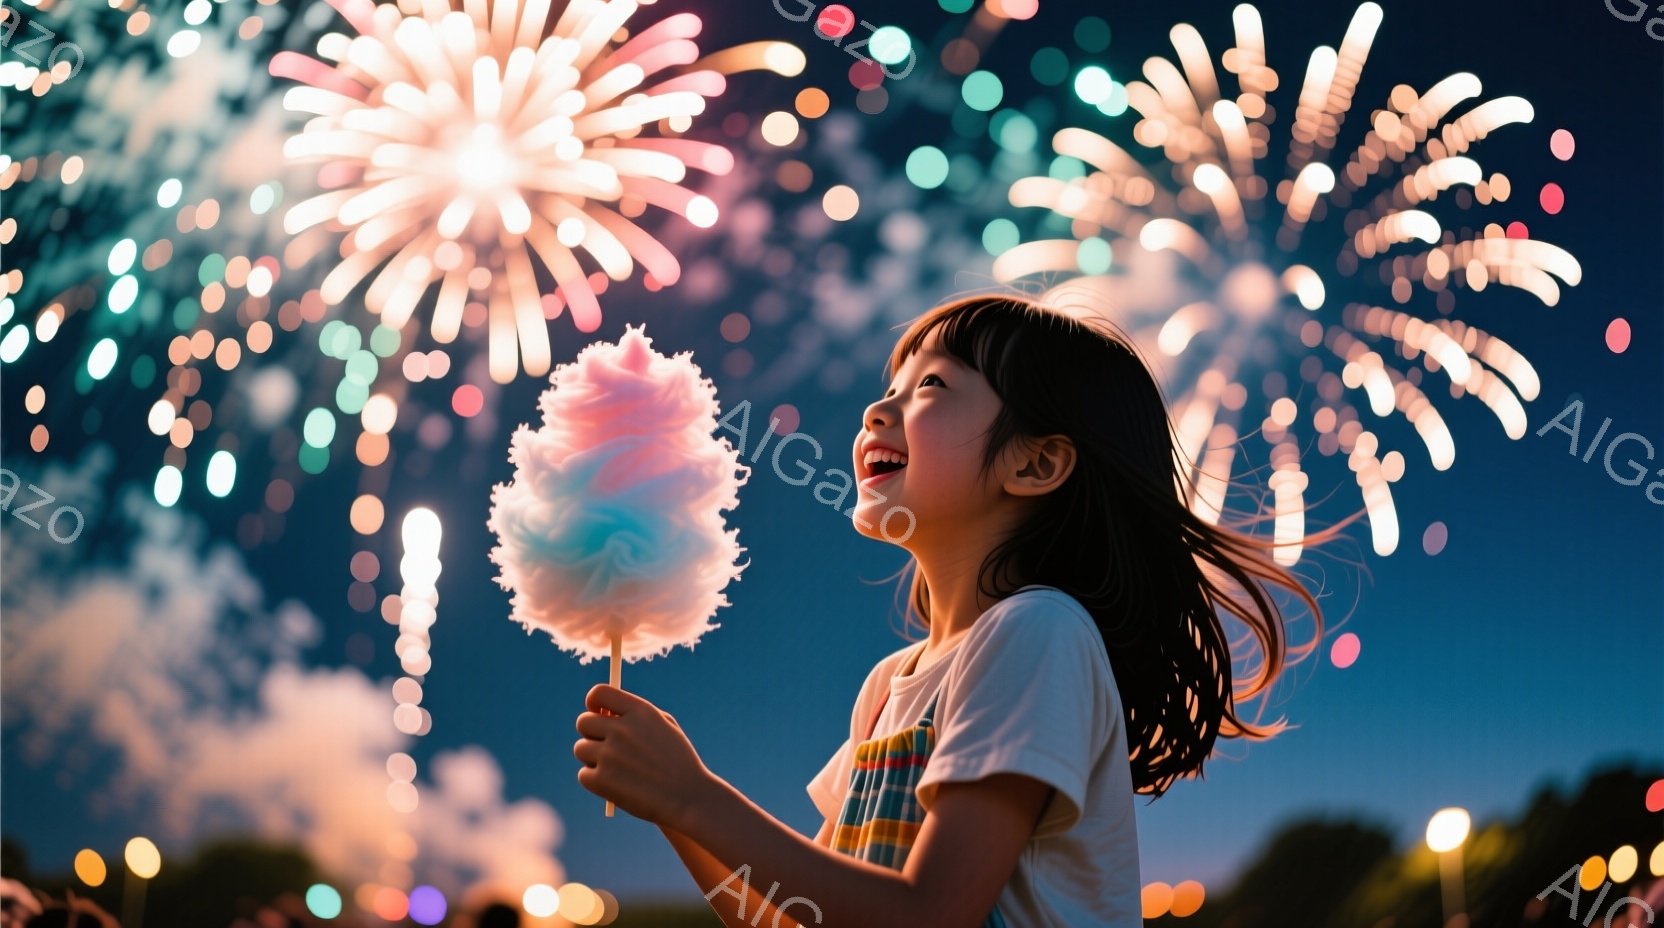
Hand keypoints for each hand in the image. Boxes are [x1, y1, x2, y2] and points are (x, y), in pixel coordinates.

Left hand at [574, 685, 713, 826]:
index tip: (596, 712)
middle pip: (584, 721)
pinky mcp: (602, 780)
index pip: (599, 693)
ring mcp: (610, 755)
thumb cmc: (678, 762)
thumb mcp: (665, 727)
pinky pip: (584, 774)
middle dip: (592, 733)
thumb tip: (602, 712)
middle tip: (604, 745)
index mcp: (639, 712)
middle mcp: (622, 729)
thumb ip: (634, 715)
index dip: (594, 702)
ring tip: (614, 768)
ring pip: (581, 748)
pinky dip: (595, 780)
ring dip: (592, 758)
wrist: (689, 798)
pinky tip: (616, 785)